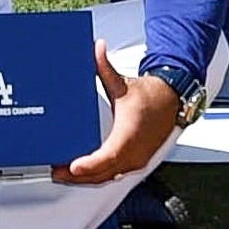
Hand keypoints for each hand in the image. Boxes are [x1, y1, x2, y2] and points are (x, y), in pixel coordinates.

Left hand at [56, 45, 186, 185]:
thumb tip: (96, 49)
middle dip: (77, 176)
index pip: (108, 156)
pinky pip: (114, 175)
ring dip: (86, 179)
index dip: (90, 164)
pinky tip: (84, 174)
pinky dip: (97, 176)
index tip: (73, 167)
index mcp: (129, 134)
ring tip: (64, 174)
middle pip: (102, 173)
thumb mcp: (122, 83)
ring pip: (107, 177)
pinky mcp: (136, 163)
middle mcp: (134, 152)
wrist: (172, 101)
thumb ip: (104, 66)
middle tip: (56, 172)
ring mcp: (136, 160)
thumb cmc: (151, 96)